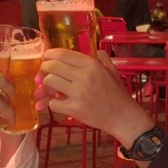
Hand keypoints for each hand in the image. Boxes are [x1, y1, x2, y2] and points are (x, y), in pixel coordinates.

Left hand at [36, 49, 153, 146]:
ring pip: (49, 82)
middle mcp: (84, 76)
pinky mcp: (75, 109)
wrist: (123, 117)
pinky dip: (52, 103)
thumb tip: (97, 50)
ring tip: (52, 89)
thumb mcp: (113, 71)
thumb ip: (103, 59)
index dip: (49, 54)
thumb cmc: (117, 94)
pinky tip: (60, 103)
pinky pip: (52, 103)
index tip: (45, 57)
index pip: (62, 54)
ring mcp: (79, 93)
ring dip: (46, 86)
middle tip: (45, 74)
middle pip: (52, 66)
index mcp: (92, 64)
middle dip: (44, 69)